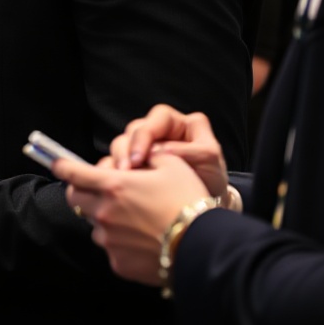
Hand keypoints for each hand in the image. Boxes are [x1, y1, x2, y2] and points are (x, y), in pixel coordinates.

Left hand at [53, 151, 211, 286]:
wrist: (203, 246)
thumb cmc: (188, 200)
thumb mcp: (172, 165)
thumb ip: (145, 158)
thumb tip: (135, 161)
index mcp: (113, 186)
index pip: (73, 173)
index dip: (62, 166)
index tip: (57, 163)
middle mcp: (104, 213)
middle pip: (76, 199)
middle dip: (83, 191)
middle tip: (102, 191)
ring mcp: (109, 241)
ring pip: (95, 225)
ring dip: (106, 219)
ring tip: (135, 221)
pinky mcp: (118, 263)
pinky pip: (111, 249)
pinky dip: (121, 243)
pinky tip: (143, 241)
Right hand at [106, 102, 229, 203]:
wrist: (203, 205)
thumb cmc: (210, 177)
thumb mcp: (210, 160)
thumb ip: (191, 151)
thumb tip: (161, 149)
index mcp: (176, 123)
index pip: (157, 118)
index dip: (144, 136)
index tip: (139, 157)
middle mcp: (156, 131)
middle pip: (133, 130)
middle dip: (127, 150)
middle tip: (126, 170)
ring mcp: (142, 147)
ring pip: (121, 145)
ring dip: (118, 161)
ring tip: (119, 179)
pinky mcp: (132, 165)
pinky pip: (115, 162)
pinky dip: (113, 172)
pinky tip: (115, 184)